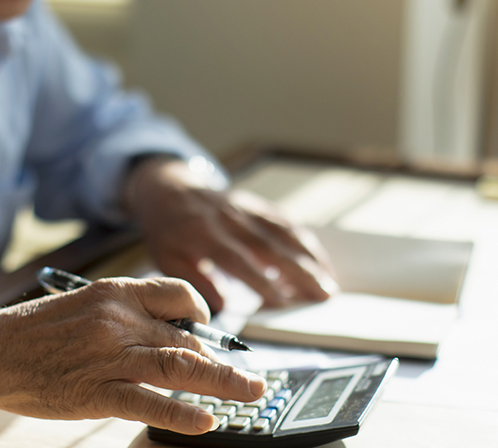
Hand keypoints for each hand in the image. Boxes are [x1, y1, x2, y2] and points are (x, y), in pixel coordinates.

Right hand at [0, 277, 264, 432]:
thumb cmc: (33, 332)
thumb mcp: (84, 305)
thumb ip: (125, 315)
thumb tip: (168, 333)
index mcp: (115, 293)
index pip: (178, 295)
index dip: (203, 314)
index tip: (213, 332)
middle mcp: (119, 321)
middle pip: (188, 338)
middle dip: (223, 361)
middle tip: (252, 378)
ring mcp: (109, 357)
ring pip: (181, 367)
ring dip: (224, 382)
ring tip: (252, 393)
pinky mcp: (96, 393)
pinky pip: (149, 403)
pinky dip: (182, 413)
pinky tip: (206, 421)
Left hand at [125, 158, 338, 312]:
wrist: (170, 188)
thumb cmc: (168, 231)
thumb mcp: (168, 258)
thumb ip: (196, 281)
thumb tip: (223, 308)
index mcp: (203, 234)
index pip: (237, 259)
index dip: (260, 280)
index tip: (282, 303)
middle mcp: (229, 218)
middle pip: (269, 245)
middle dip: (299, 270)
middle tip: (324, 294)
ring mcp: (246, 209)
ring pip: (283, 232)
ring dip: (310, 257)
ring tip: (329, 282)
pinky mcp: (256, 205)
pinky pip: (285, 222)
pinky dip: (305, 242)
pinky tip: (320, 262)